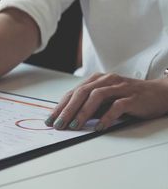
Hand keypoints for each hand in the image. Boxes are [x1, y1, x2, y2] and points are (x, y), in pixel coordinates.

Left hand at [47, 73, 167, 130]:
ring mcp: (120, 87)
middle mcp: (107, 80)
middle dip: (67, 109)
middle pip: (82, 93)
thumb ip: (91, 107)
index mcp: (97, 79)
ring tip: (74, 126)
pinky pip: (117, 106)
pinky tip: (98, 127)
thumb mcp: (106, 101)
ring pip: (96, 96)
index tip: (50, 119)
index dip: (60, 106)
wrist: (160, 93)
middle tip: (58, 124)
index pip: (74, 92)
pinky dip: (106, 117)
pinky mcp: (133, 97)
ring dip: (83, 112)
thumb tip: (70, 120)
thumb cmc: (129, 97)